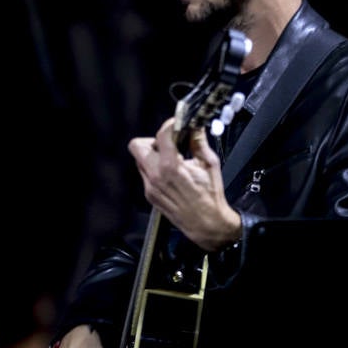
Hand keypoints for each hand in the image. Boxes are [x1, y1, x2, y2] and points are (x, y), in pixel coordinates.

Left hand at [128, 119, 240, 251]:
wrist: (206, 223)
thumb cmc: (210, 195)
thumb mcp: (209, 164)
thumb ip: (198, 142)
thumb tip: (194, 127)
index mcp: (171, 166)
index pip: (161, 136)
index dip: (169, 125)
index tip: (176, 124)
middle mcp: (155, 175)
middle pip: (137, 146)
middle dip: (152, 140)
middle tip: (168, 144)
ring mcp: (149, 186)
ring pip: (140, 160)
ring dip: (152, 155)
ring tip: (171, 159)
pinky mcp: (149, 194)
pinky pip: (145, 174)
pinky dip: (154, 169)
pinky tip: (170, 174)